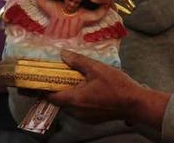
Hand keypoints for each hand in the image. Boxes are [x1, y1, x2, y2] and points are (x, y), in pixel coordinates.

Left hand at [46, 50, 169, 127]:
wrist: (135, 103)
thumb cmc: (116, 85)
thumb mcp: (97, 68)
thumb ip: (78, 61)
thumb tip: (62, 54)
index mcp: (75, 99)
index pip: (50, 97)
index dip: (42, 89)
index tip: (37, 81)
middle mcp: (76, 112)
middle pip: (59, 101)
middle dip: (57, 89)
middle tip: (56, 75)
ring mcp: (85, 117)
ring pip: (69, 106)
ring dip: (68, 94)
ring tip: (72, 80)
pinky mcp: (93, 119)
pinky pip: (79, 109)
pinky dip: (78, 99)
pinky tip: (85, 88)